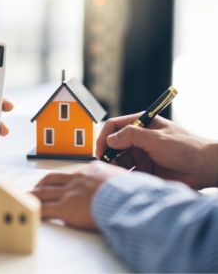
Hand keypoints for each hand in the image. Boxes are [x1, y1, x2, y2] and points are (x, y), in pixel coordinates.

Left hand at [32, 161, 126, 229]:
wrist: (130, 201)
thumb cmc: (135, 194)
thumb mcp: (129, 180)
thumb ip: (120, 181)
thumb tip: (130, 186)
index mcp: (93, 170)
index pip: (72, 173)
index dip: (63, 179)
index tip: (59, 183)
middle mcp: (78, 178)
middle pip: (52, 179)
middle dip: (42, 184)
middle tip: (35, 190)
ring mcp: (70, 192)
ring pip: (43, 192)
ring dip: (33, 195)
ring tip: (27, 200)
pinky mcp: (65, 207)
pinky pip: (44, 209)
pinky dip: (35, 211)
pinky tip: (31, 214)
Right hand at [96, 113, 217, 188]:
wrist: (204, 169)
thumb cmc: (186, 148)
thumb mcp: (157, 138)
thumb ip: (132, 136)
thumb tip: (109, 139)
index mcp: (141, 125)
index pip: (114, 126)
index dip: (104, 137)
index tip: (101, 150)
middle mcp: (138, 139)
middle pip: (113, 144)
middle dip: (108, 154)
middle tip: (105, 166)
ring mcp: (141, 154)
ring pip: (118, 160)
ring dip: (115, 167)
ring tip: (117, 175)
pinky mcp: (144, 169)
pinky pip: (127, 172)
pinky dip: (123, 176)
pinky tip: (126, 180)